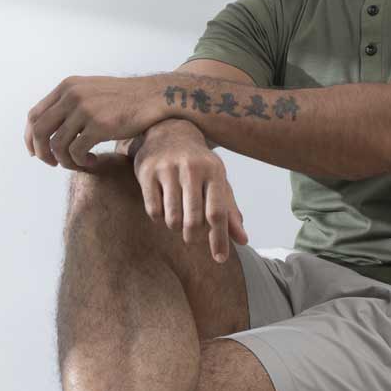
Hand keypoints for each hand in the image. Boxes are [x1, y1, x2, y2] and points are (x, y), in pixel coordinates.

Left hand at [25, 75, 165, 170]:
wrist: (152, 97)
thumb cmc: (123, 99)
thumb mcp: (91, 91)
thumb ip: (69, 103)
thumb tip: (48, 130)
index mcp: (67, 87)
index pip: (34, 115)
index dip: (30, 138)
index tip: (36, 152)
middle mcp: (72, 96)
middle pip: (39, 131)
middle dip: (41, 153)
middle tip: (52, 164)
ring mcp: (85, 110)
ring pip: (57, 145)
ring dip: (64, 161)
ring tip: (78, 164)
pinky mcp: (99, 125)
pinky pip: (76, 152)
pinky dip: (80, 162)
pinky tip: (92, 161)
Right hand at [132, 120, 248, 262]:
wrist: (169, 131)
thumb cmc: (199, 164)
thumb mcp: (218, 182)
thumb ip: (230, 211)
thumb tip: (243, 240)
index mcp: (214, 171)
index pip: (218, 213)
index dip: (220, 239)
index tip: (220, 259)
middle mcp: (192, 168)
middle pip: (194, 220)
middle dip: (193, 237)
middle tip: (192, 238)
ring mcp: (168, 169)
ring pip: (172, 218)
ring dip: (176, 227)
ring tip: (178, 220)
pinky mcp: (147, 172)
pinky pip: (153, 210)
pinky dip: (159, 218)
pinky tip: (163, 209)